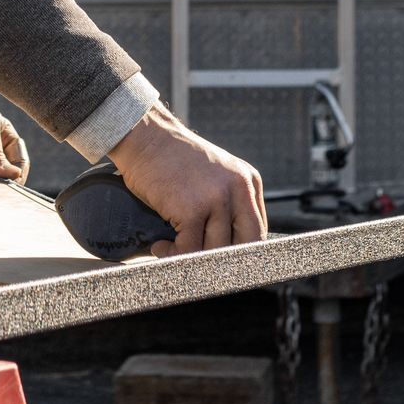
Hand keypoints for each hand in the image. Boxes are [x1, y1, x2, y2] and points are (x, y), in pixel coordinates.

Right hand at [109, 103, 265, 253]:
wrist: (145, 137)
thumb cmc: (173, 158)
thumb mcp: (215, 173)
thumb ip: (229, 202)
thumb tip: (229, 246)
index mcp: (248, 181)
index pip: (258, 230)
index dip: (241, 252)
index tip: (223, 262)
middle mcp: (238, 188)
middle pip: (245, 244)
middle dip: (223, 262)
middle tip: (202, 266)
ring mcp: (215, 198)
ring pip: (215, 250)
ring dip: (192, 258)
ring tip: (172, 251)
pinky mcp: (191, 209)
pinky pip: (188, 249)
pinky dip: (172, 254)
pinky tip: (160, 246)